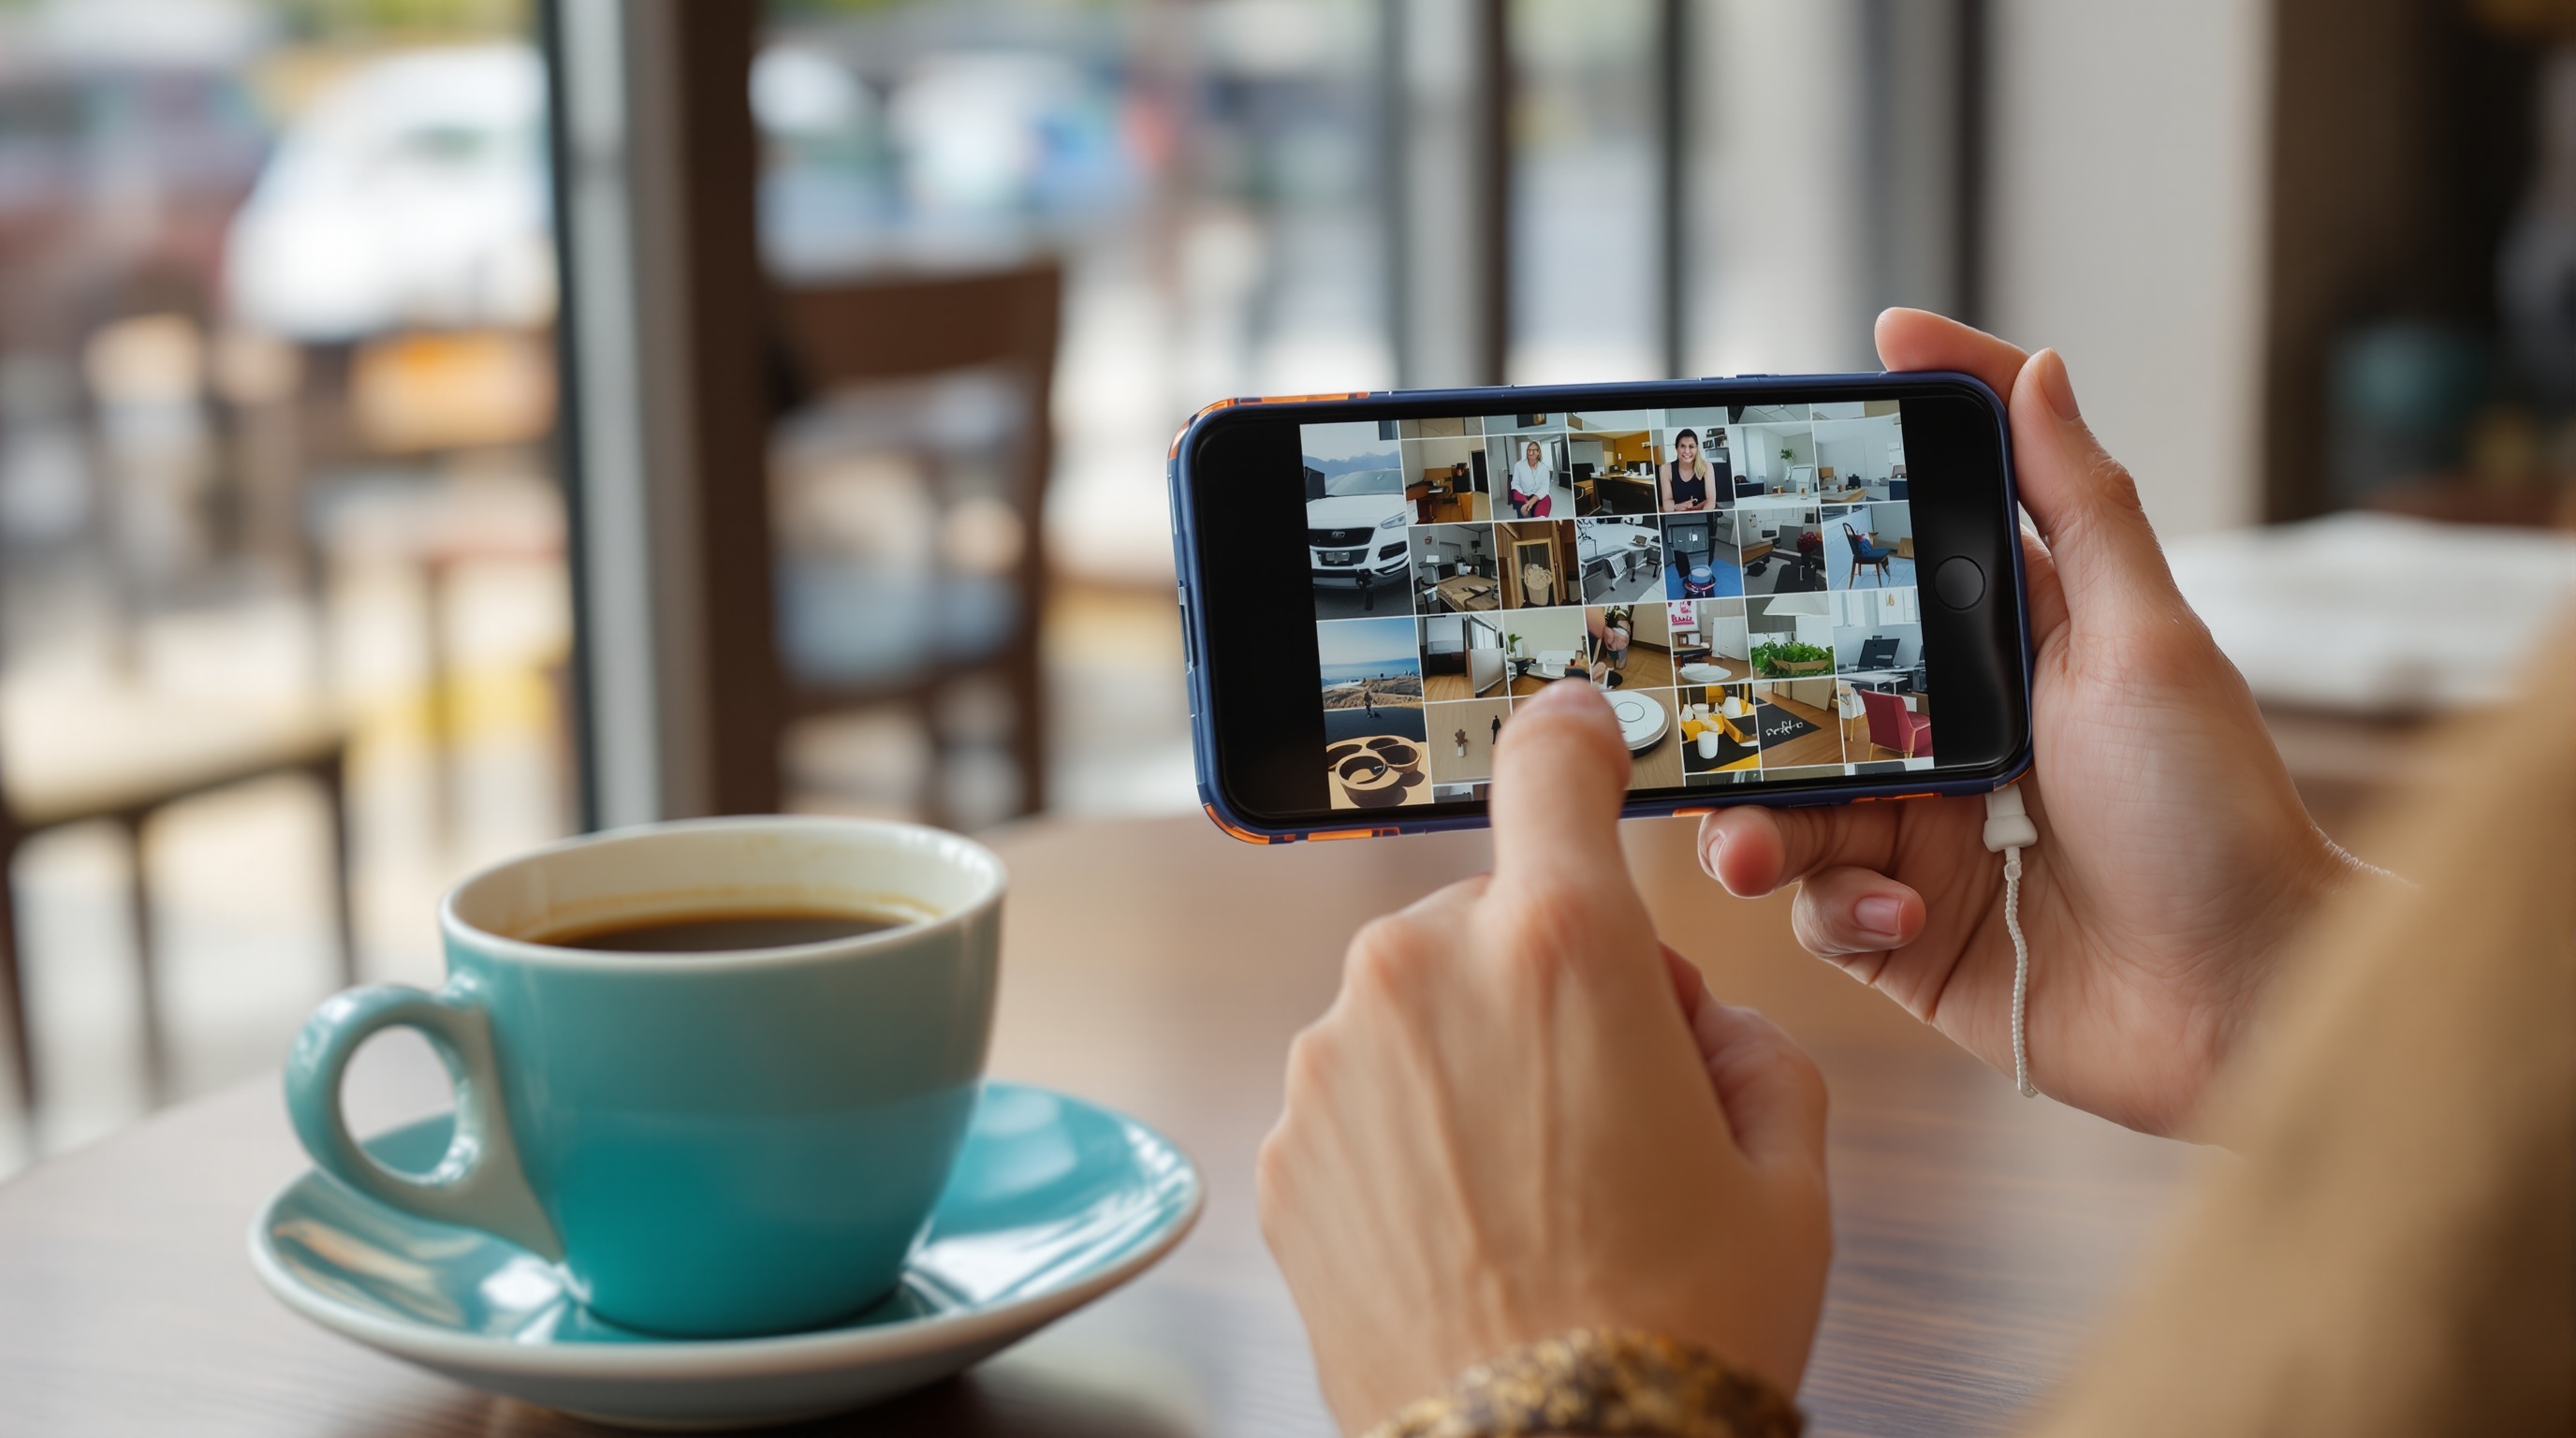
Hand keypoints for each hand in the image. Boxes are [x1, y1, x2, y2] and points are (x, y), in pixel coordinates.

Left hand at [1259, 681, 1830, 1432]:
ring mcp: (1335, 1062)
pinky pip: (1361, 1096)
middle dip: (1550, 977)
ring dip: (1472, 1061)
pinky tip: (1469, 1226)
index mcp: (1564, 945)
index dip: (1571, 737)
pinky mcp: (1288, 1148)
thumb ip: (1746, 1039)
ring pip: (1419, 1009)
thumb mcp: (1786, 1168)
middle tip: (1614, 1101)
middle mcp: (1424, 974)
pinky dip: (1408, 1135)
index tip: (1573, 732)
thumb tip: (1685, 1015)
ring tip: (1540, 1193)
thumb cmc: (1679, 1326)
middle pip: (1493, 917)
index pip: (1552, 767)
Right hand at [1699, 310, 2368, 1136]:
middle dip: (1740, 689)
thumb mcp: (2149, 642)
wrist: (2246, 1005)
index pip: (1913, 538)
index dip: (1862, 466)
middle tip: (1683, 681)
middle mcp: (1948, 735)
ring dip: (1759, 824)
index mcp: (2006, 649)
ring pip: (1785, 802)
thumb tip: (2041, 367)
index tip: (1807, 388)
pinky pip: (1818, 907)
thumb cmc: (2219, 815)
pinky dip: (1838, 909)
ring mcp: (1920, 836)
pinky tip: (1900, 917)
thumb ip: (2082, 507)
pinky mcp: (1903, 934)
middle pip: (1805, 681)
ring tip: (1755, 848)